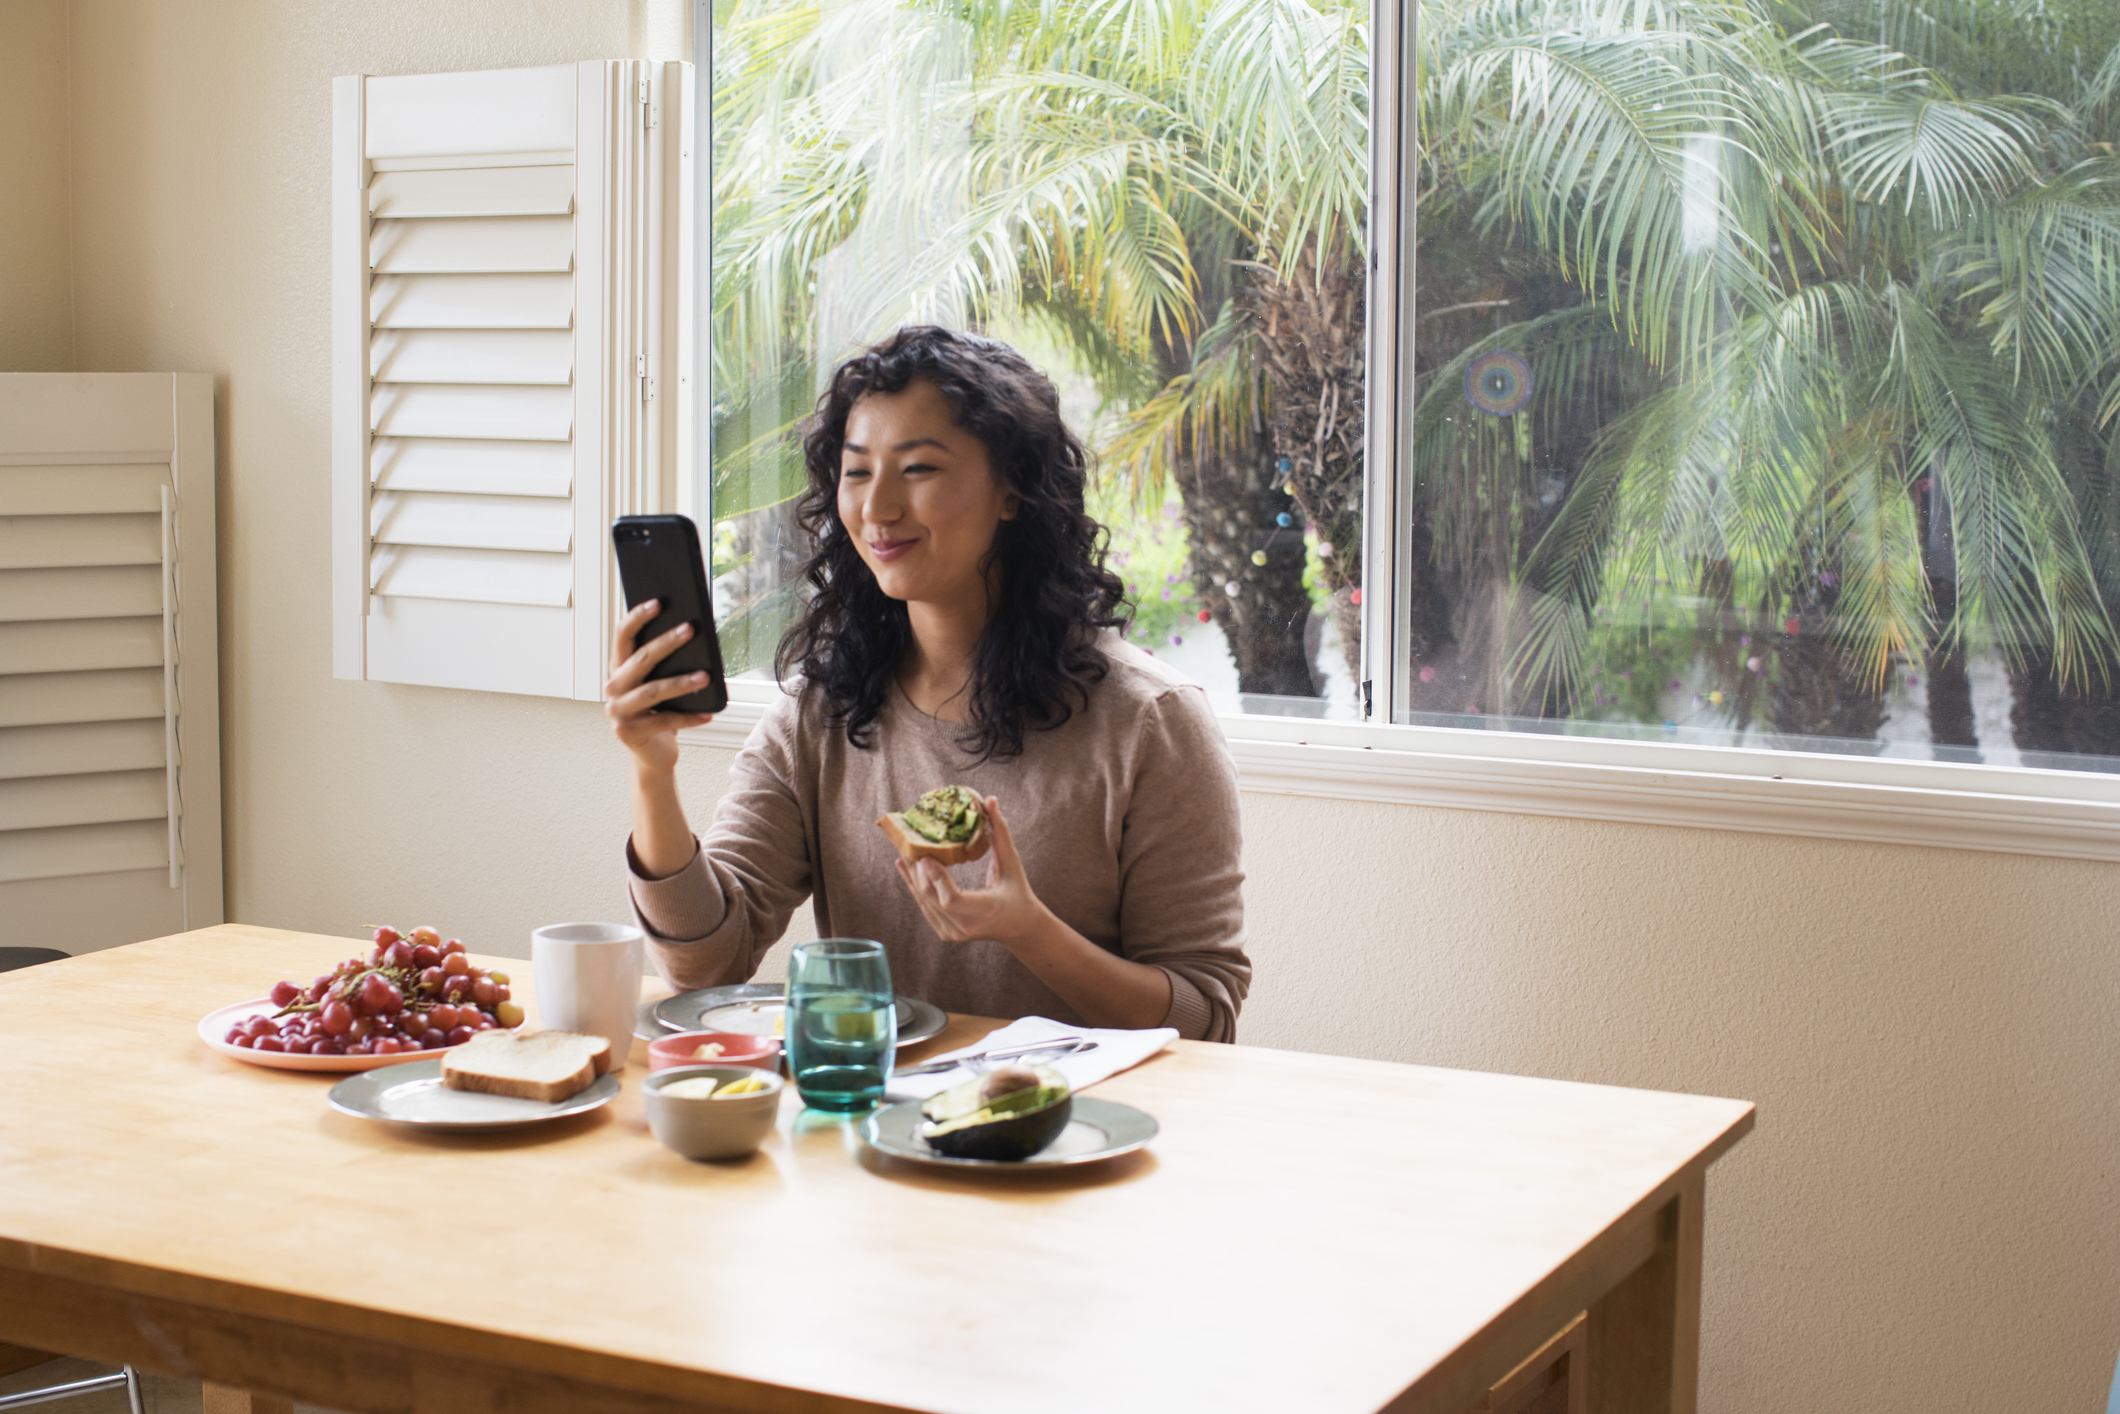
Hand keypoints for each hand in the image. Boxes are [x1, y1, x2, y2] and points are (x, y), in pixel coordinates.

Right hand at [605, 599, 715, 773]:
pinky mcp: (629, 733)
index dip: (637, 617)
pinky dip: (689, 717)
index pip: (622, 636)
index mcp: (619, 668)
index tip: (658, 602)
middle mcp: (613, 688)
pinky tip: (708, 713)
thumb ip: (666, 663)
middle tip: (690, 629)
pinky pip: (665, 721)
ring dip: (681, 683)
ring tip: (706, 677)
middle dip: (666, 643)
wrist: (653, 751)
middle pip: (640, 660)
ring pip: (653, 691)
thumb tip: (691, 633)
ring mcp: (618, 712)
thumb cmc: (660, 711)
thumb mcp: (660, 683)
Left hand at [895, 796, 1051, 948]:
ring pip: (924, 902)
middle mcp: (965, 927)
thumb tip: (990, 800)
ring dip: (912, 875)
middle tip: (907, 842)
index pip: (951, 899)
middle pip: (932, 897)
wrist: (1019, 927)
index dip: (936, 879)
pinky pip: (925, 907)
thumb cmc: (1018, 891)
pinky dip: (915, 886)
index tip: (925, 856)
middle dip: (918, 869)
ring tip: (902, 849)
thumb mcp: (1012, 863)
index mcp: (985, 911)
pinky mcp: (945, 933)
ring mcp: (953, 933)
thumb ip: (1000, 833)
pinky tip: (904, 867)